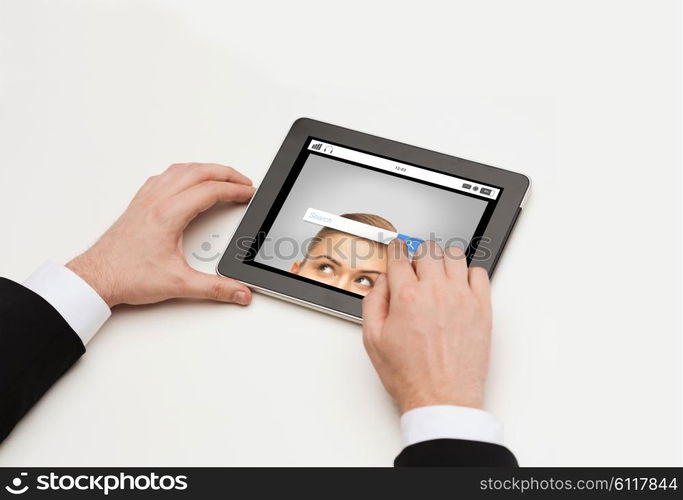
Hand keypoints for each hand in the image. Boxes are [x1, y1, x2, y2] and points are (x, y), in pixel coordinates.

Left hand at [66, 163, 255, 307]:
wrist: (96, 277)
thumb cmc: (127, 276)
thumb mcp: (179, 284)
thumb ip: (215, 288)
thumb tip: (239, 291)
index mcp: (169, 214)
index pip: (210, 191)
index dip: (235, 190)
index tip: (249, 193)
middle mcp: (157, 201)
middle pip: (198, 172)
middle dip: (226, 174)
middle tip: (243, 182)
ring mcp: (146, 199)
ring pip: (180, 170)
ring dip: (205, 169)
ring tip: (221, 176)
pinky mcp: (138, 204)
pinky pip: (164, 176)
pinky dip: (183, 173)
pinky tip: (186, 180)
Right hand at [362, 240, 491, 412]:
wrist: (441, 398)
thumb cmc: (410, 375)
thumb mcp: (373, 339)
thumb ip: (374, 302)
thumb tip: (382, 281)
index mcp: (406, 297)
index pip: (400, 256)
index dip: (395, 250)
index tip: (396, 250)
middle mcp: (436, 292)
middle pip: (428, 249)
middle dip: (417, 254)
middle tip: (415, 267)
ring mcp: (462, 298)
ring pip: (454, 255)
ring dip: (442, 259)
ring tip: (437, 274)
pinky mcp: (482, 308)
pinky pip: (479, 273)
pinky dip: (468, 274)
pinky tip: (458, 287)